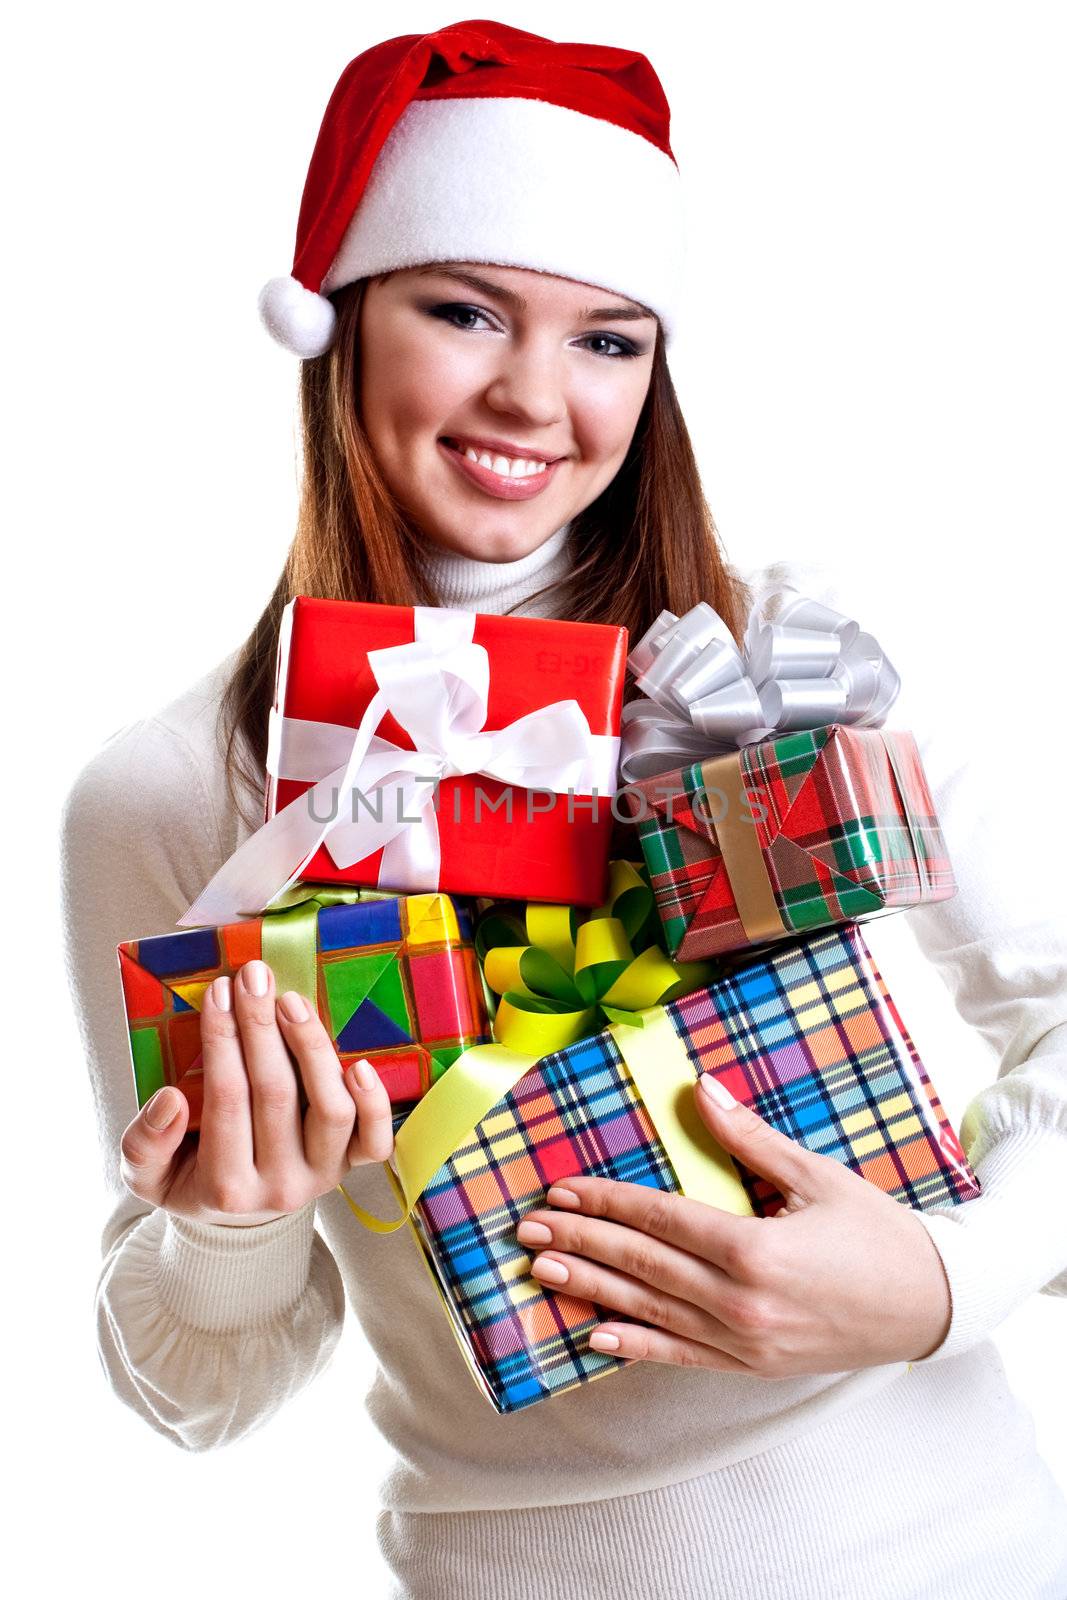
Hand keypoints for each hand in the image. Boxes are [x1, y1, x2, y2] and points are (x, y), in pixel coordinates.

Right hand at [120, 958, 393, 1226]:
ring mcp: (323, 1176)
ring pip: (331, 1110)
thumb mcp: (145, 1175)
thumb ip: (143, 1144)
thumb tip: (168, 1100)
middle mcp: (280, 1187)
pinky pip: (375, 1140)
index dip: (222, 1040)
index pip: (226, 1099)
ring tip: (291, 1001)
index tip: (218, 991)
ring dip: (312, 1048)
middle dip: (262, 1026)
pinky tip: (358, 1062)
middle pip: (276, 1095)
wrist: (240, 1220)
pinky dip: (373, 1102)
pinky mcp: (352, 1167)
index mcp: (225, 1188)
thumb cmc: (192, 1181)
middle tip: (253, 976)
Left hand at [515, 1073, 952, 1374]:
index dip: (606, 1203)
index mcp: (754, 1249)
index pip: (660, 1220)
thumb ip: (750, 1138)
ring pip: (648, 1311)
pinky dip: (635, 1347)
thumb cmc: (876, 1234)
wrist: (929, 1305)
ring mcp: (742, 1341)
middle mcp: (740, 1302)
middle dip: (580, 1241)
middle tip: (528, 1227)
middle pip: (642, 1265)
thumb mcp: (816, 1176)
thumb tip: (700, 1087)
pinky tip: (596, 1337)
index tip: (561, 1190)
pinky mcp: (749, 1366)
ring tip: (542, 1270)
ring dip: (590, 1289)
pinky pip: (680, 1355)